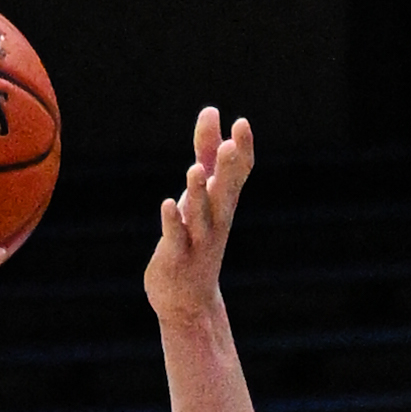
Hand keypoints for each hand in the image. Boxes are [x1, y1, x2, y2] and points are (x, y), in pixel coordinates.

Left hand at [145, 107, 253, 328]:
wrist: (188, 301)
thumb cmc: (196, 237)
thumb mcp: (204, 191)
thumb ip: (207, 150)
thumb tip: (211, 110)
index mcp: (224, 202)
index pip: (239, 173)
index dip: (242, 150)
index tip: (241, 124)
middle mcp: (215, 220)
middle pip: (225, 192)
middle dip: (227, 170)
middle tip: (230, 144)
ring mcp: (197, 240)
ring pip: (199, 215)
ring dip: (198, 194)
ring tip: (194, 169)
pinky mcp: (176, 257)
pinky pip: (176, 238)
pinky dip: (172, 222)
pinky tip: (168, 205)